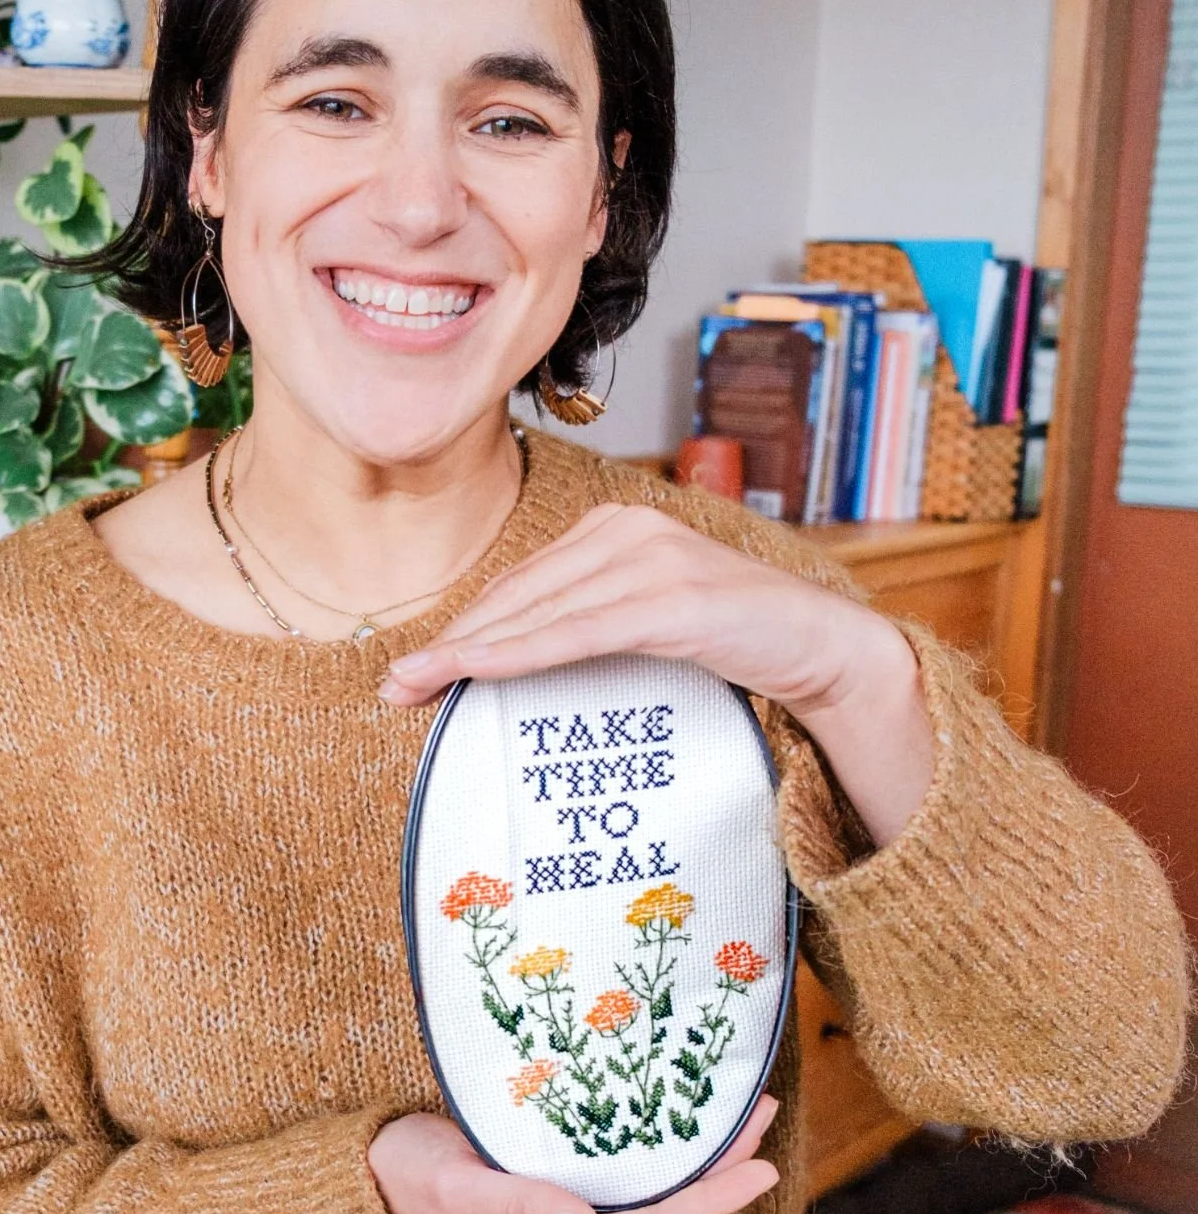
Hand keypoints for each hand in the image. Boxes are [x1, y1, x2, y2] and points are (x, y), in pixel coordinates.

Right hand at [368, 1097, 779, 1213]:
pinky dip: (652, 1128)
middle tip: (761, 1109)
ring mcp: (558, 1196)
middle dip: (719, 1162)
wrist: (362, 1170)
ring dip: (693, 1143)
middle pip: (663, 1200)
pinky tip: (664, 1097)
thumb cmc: (406, 1176)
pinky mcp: (544, 1166)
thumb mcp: (456, 1189)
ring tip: (732, 1100)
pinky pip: (616, 1155)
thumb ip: (520, 1208)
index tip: (765, 1168)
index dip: (714, 1201)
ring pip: (645, 1176)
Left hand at [378, 503, 933, 848]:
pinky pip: (578, 632)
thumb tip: (510, 661)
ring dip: (472, 654)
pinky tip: (478, 673)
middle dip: (453, 642)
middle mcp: (626, 530)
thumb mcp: (646, 622)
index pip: (521, 582)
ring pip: (538, 612)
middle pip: (518, 593)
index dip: (464, 625)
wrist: (819, 644)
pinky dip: (521, 654)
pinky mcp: (672, 599)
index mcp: (613, 526)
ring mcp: (651, 560)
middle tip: (395, 685)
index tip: (414, 666)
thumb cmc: (729, 641)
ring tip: (418, 687)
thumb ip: (588, 623)